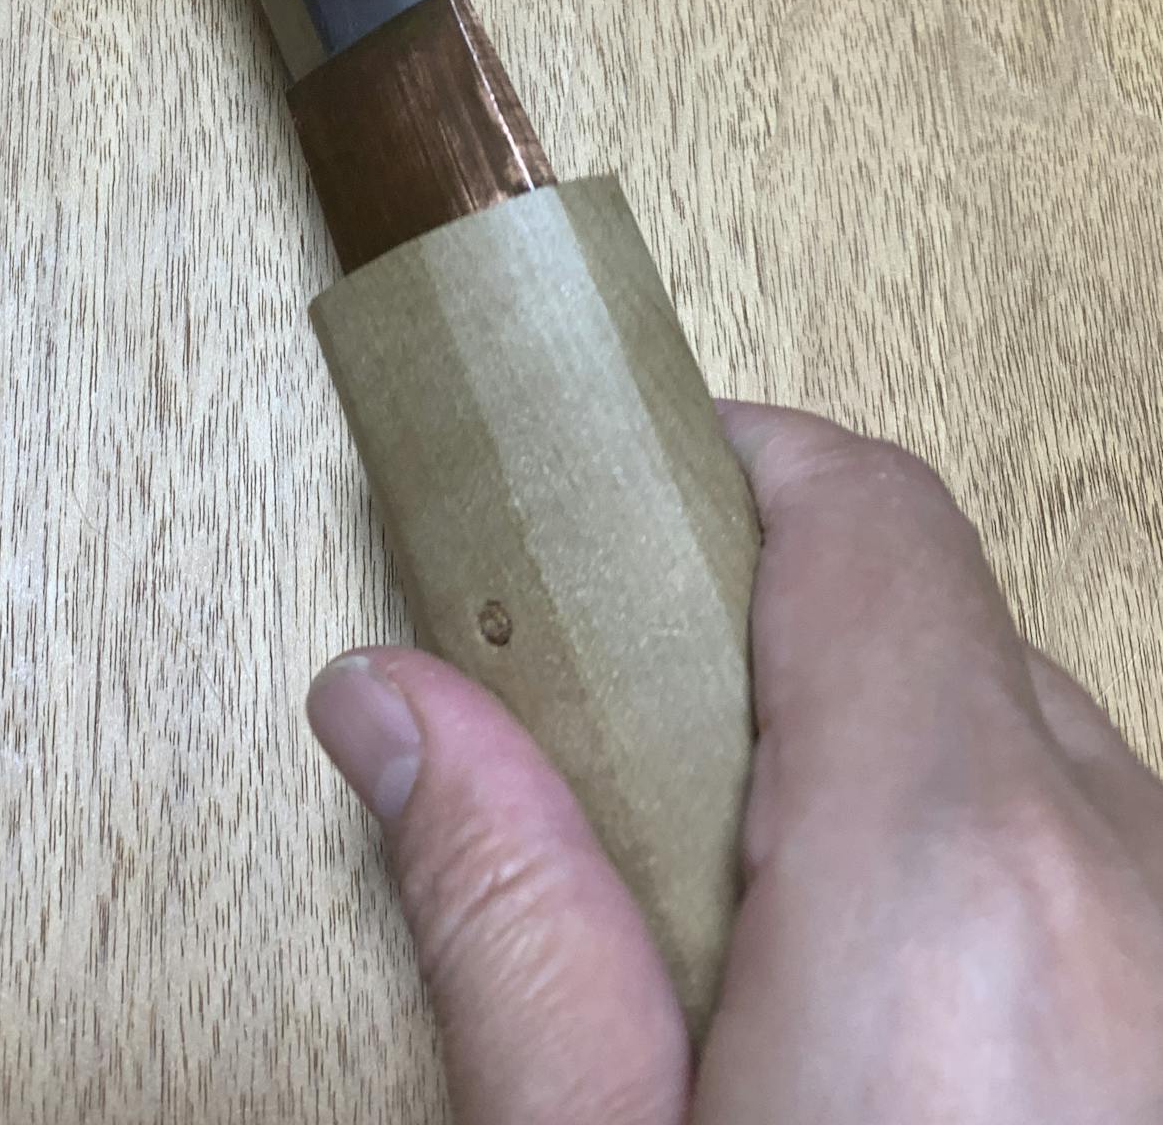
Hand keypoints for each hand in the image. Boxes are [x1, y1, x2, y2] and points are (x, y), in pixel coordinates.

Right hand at [307, 405, 1162, 1120]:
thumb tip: (401, 709)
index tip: (624, 492)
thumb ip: (506, 921)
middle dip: (779, 653)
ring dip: (896, 787)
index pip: (859, 514)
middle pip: (942, 627)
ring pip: (1035, 765)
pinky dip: (1002, 894)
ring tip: (757, 925)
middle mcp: (1122, 892)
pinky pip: (1111, 882)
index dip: (731, 462)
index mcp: (947, 877)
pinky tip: (897, 1028)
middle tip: (638, 754)